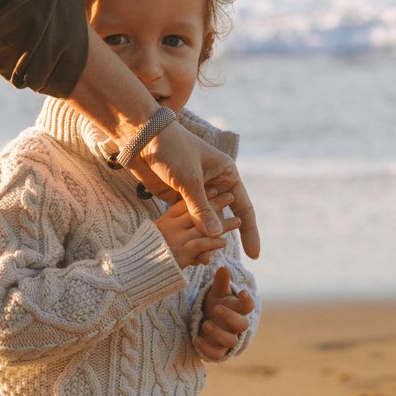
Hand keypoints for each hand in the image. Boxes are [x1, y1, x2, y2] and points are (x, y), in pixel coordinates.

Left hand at [128, 121, 258, 257]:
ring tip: (200, 260)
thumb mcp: (189, 180)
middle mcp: (214, 183)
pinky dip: (188, 232)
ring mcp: (195, 191)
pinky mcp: (177, 196)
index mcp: (226, 174)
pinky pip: (187, 218)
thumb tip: (216, 235)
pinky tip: (187, 249)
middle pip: (223, 217)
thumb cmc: (171, 150)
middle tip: (215, 259)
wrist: (141, 136)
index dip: (250, 232)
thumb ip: (202, 209)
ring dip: (203, 238)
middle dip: (221, 238)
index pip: (243, 208)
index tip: (254, 255)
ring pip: (204, 220)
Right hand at [155, 197, 234, 268]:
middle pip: (196, 212)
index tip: (214, 189)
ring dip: (222, 224)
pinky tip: (224, 242)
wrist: (137, 275)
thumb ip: (174, 230)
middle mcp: (169, 227)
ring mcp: (175, 240)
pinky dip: (213, 243)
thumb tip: (188, 225)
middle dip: (215, 204)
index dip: (201, 196)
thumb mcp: (159, 238)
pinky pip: (200, 245)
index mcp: (164, 221)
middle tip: (229, 196)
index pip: (184, 204)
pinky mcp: (180, 254)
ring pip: (202, 228)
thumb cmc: (148, 257)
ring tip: (237, 221)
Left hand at [194, 264, 255, 361]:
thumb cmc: (216, 305)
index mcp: (238, 310)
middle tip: (215, 308)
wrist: (207, 323)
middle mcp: (236, 326)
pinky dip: (207, 349)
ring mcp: (228, 339)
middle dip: (230, 317)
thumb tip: (223, 267)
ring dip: (218, 333)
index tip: (242, 292)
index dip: (247, 300)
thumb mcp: (217, 293)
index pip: (248, 306)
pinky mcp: (217, 351)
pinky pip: (217, 354)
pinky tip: (196, 339)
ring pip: (230, 340)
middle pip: (242, 325)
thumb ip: (221, 282)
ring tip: (205, 324)